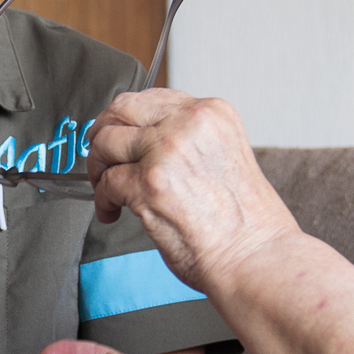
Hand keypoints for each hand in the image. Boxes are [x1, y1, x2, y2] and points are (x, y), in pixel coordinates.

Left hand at [85, 90, 299, 292]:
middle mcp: (189, 124)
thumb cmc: (246, 221)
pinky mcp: (149, 186)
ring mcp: (166, 152)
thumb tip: (146, 140)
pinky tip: (113, 212)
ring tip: (106, 189)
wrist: (255, 256)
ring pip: (106, 143)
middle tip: (100, 157)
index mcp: (212, 113)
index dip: (127, 118)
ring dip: (98, 168)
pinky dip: (103, 201)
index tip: (119, 133)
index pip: (152, 97)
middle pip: (122, 110)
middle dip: (102, 133)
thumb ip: (189, 139)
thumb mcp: (225, 154)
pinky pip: (107, 183)